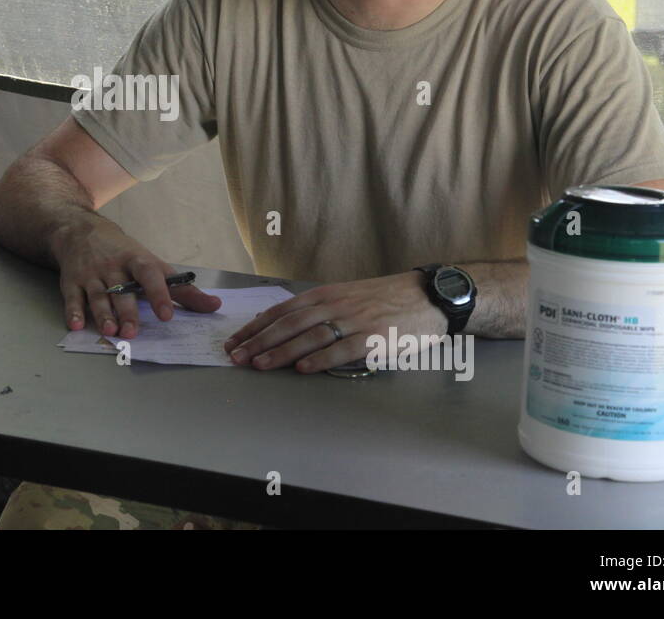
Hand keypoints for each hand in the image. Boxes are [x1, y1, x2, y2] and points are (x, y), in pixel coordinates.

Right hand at [52, 217, 220, 338]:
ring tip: (110, 331)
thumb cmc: (123, 252)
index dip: (159, 294)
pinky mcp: (72, 281)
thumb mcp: (153, 264)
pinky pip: (72, 298)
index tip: (167, 315)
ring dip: (103, 314)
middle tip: (133, 332)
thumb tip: (215, 306)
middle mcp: (113, 266)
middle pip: (122, 290)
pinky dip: (73, 312)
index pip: (150, 274)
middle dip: (127, 311)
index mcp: (137, 260)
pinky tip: (76, 326)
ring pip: (98, 296)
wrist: (81, 230)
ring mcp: (91, 274)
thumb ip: (182, 290)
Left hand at [222, 270, 447, 372]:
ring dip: (281, 351)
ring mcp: (354, 320)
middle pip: (288, 323)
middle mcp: (334, 304)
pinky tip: (302, 369)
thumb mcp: (346, 296)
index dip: (256, 326)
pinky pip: (341, 348)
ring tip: (259, 365)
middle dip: (259, 341)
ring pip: (309, 335)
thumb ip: (319, 311)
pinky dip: (319, 359)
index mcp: (325, 295)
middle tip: (236, 356)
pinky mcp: (373, 337)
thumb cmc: (384, 299)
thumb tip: (285, 327)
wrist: (428, 296)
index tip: (236, 340)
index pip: (282, 311)